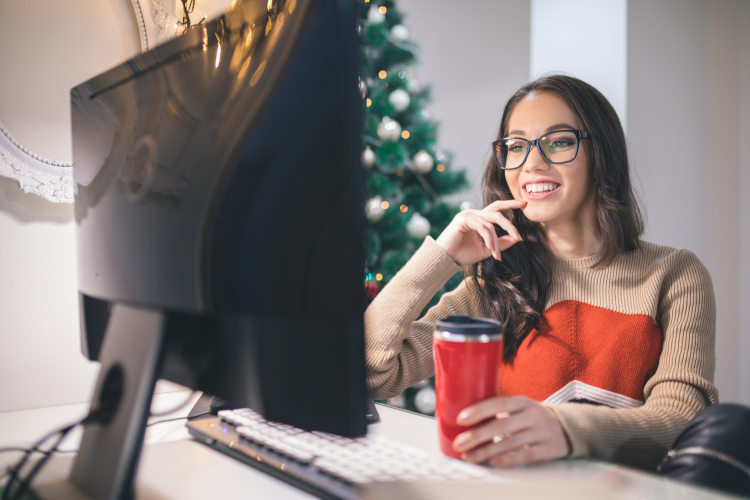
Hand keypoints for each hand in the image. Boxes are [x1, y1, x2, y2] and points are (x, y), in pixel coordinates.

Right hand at [435, 200, 525, 265]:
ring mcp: (468, 214)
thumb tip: (518, 238)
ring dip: (496, 241)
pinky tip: (490, 249)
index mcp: (479, 218)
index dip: (510, 204)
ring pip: (491, 224)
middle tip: (519, 237)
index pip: (497, 208)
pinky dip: (489, 239)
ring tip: (497, 255)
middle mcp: (473, 213)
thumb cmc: (463, 254)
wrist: (445, 259)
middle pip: (497, 212)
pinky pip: (483, 227)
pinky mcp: (463, 219)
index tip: (523, 204)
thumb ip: (501, 243)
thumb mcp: (487, 249)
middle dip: (509, 224)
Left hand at [452, 396, 569, 466]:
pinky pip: (524, 456)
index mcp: (522, 401)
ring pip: (510, 443)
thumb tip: (466, 418)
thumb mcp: (519, 406)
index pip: (498, 403)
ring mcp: (541, 432)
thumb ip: (499, 409)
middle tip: (459, 443)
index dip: (479, 411)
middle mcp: (532, 415)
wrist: (565, 427)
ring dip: (486, 452)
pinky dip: (507, 460)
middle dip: (477, 435)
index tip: (460, 419)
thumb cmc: (530, 416)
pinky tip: (492, 462)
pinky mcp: (548, 449)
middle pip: (502, 426)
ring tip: (469, 456)